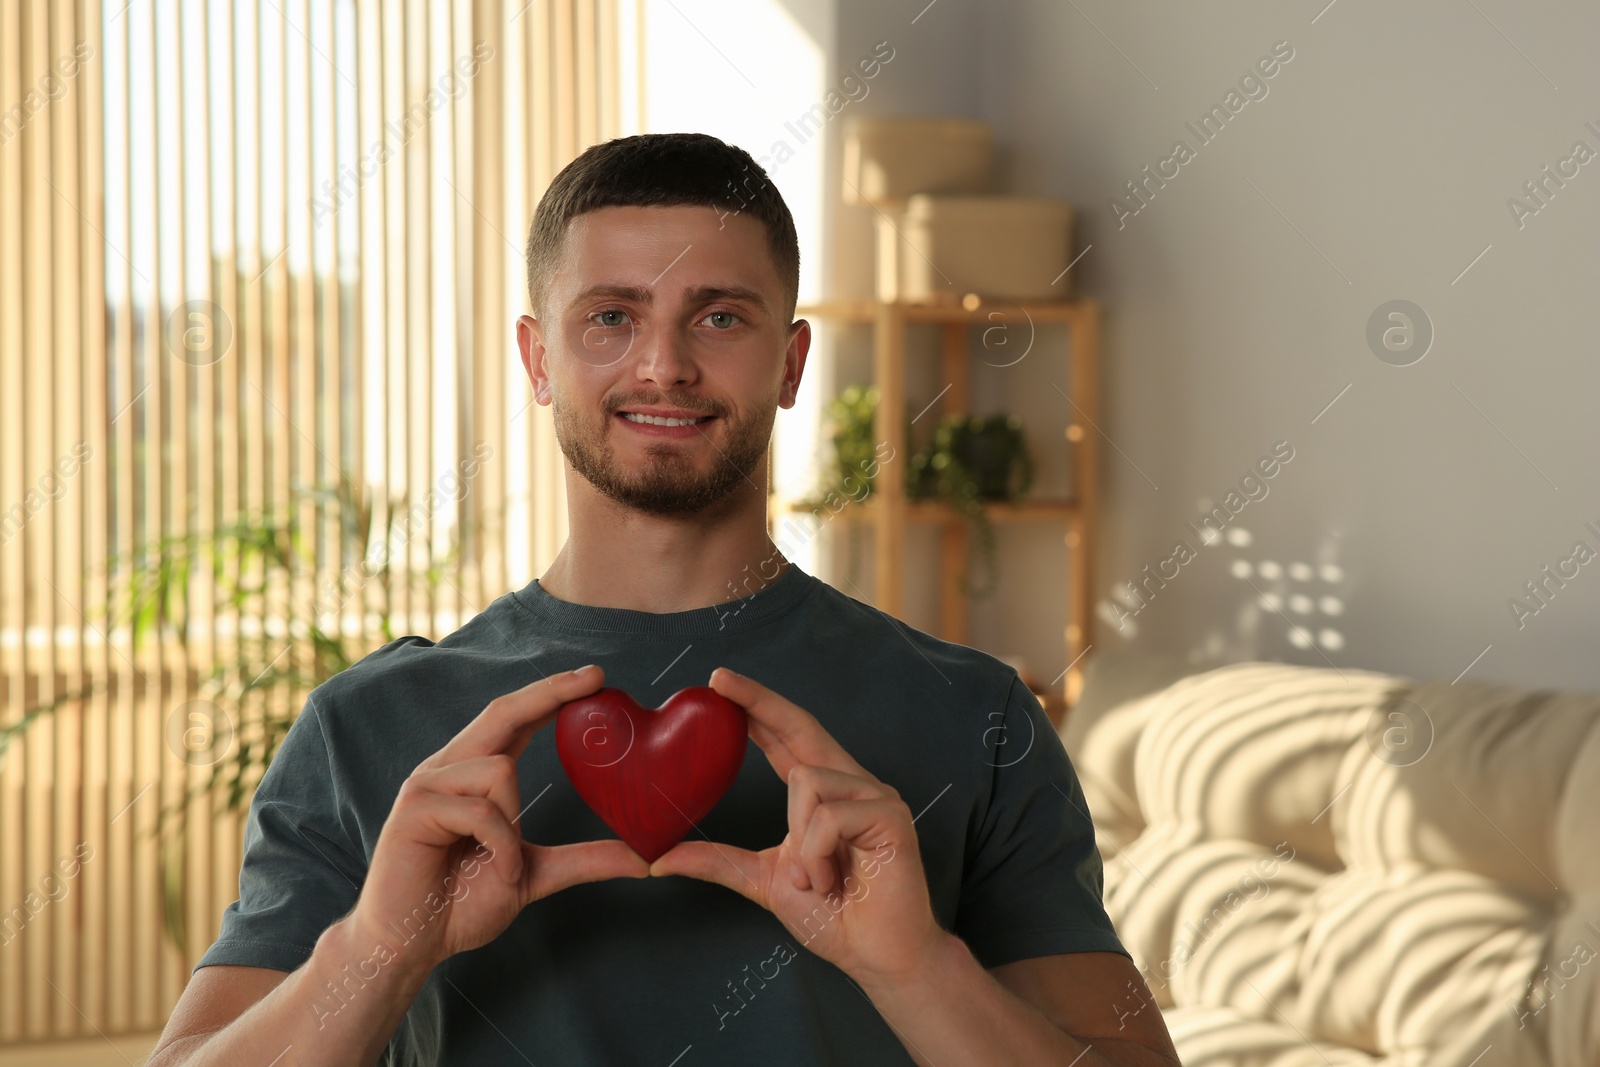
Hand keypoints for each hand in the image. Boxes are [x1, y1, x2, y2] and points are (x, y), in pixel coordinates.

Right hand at [349, 664, 648, 974]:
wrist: (409, 944)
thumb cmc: (461, 904)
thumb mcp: (534, 874)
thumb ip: (584, 859)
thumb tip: (644, 858)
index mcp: (471, 773)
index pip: (515, 720)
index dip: (552, 695)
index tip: (595, 677)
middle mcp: (447, 768)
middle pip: (502, 712)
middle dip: (549, 692)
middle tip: (594, 677)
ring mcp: (426, 785)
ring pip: (500, 770)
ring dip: (514, 825)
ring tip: (504, 865)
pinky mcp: (414, 810)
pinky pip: (482, 812)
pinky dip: (500, 846)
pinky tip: (494, 872)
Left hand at [649, 668, 947, 984]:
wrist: (878, 956)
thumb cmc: (833, 917)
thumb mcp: (763, 880)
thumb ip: (717, 862)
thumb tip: (659, 858)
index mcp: (824, 793)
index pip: (785, 737)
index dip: (756, 706)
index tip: (718, 682)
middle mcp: (851, 783)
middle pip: (801, 726)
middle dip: (759, 700)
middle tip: (717, 678)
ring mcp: (875, 795)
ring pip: (806, 781)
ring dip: (799, 843)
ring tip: (817, 879)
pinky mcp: (891, 815)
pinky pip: (828, 817)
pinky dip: (817, 856)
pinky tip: (832, 881)